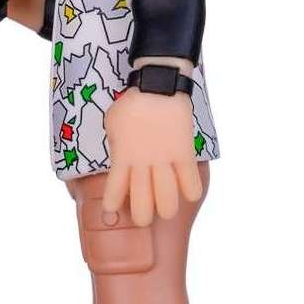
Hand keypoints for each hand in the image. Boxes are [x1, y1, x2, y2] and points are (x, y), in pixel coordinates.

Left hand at [102, 87, 202, 226]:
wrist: (158, 85)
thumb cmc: (131, 103)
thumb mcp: (112, 124)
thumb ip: (116, 145)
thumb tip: (119, 156)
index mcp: (123, 156)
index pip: (115, 189)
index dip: (113, 204)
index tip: (112, 211)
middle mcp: (144, 163)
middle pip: (143, 203)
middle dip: (142, 217)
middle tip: (143, 218)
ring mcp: (165, 160)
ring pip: (168, 199)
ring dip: (167, 208)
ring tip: (167, 209)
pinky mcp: (184, 154)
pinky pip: (191, 181)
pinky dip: (191, 191)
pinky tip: (188, 191)